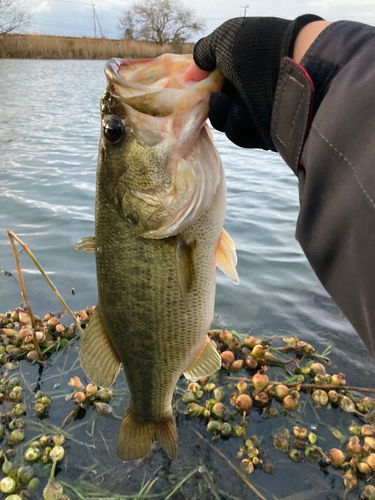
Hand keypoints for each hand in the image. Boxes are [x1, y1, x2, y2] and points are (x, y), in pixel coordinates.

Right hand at [193, 15, 321, 149]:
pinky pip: (239, 135)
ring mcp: (257, 112)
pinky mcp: (263, 133)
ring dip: (218, 113)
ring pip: (224, 122)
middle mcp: (248, 88)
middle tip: (197, 100)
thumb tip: (188, 77)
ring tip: (221, 101)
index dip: (199, 84)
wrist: (299, 72)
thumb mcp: (225, 39)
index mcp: (240, 65)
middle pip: (215, 103)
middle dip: (204, 103)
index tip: (188, 87)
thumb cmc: (260, 49)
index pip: (213, 79)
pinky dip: (234, 125)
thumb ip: (202, 54)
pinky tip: (237, 112)